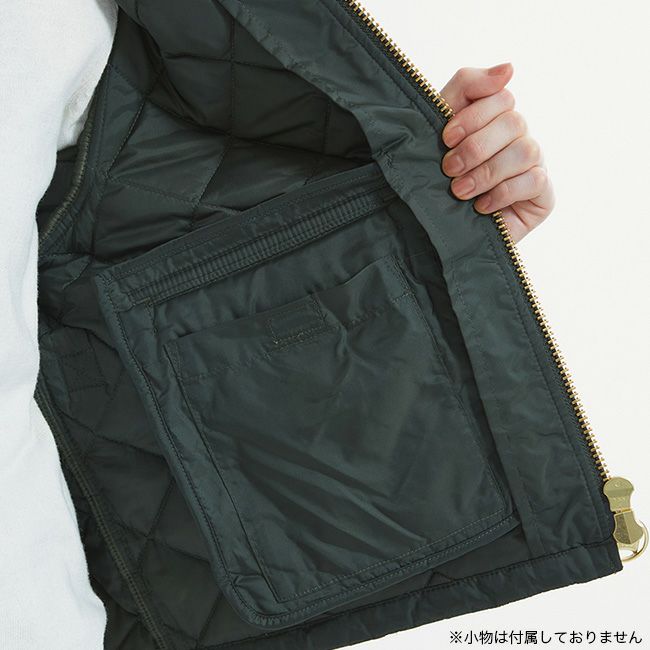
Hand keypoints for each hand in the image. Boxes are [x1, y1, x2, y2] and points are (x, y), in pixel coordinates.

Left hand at [439, 63, 554, 241]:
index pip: (501, 97)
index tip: (446, 138)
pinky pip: (534, 181)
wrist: (434, 228)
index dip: (473, 116)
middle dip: (475, 147)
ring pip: (525, 151)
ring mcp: (533, 165)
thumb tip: (510, 68)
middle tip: (449, 169)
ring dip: (487, 172)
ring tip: (460, 191)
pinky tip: (481, 207)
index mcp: (496, 118)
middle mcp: (518, 137)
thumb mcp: (438, 127)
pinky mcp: (542, 195)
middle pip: (514, 122)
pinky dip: (502, 193)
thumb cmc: (435, 176)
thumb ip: (466, 87)